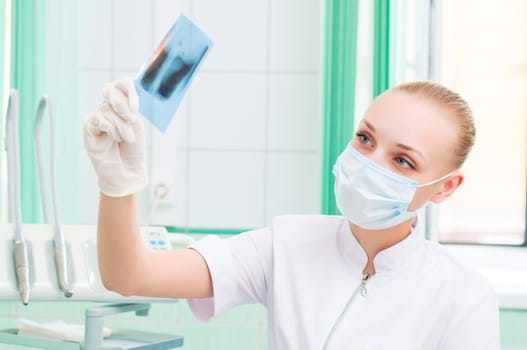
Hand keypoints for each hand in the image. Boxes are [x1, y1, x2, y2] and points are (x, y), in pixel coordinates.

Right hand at [83, 79, 146, 196]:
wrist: (127, 170)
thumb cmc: (133, 148)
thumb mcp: (136, 125)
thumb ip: (130, 108)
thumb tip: (125, 97)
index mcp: (123, 105)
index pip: (121, 85)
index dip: (127, 87)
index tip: (136, 101)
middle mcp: (108, 108)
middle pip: (110, 91)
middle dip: (123, 104)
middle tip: (132, 119)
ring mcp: (98, 117)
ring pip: (106, 108)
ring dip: (120, 125)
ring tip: (126, 138)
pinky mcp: (88, 128)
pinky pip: (95, 118)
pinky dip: (107, 126)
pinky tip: (113, 137)